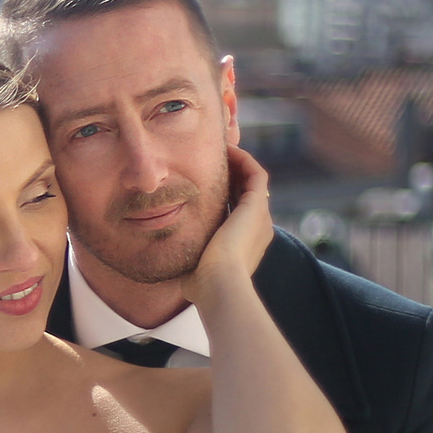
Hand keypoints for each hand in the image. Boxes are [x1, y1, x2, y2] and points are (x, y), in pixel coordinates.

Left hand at [181, 145, 272, 306]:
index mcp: (244, 243)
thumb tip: (171, 258)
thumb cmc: (203, 284)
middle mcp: (257, 228)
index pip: (237, 211)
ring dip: (238, 162)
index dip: (224, 194)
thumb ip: (189, 257)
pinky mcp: (258, 206)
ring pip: (253, 180)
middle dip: (232, 174)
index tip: (204, 180)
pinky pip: (255, 173)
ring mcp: (260, 216)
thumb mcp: (195, 267)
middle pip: (247, 192)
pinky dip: (243, 159)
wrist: (219, 284)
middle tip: (213, 159)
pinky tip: (225, 149)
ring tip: (220, 148)